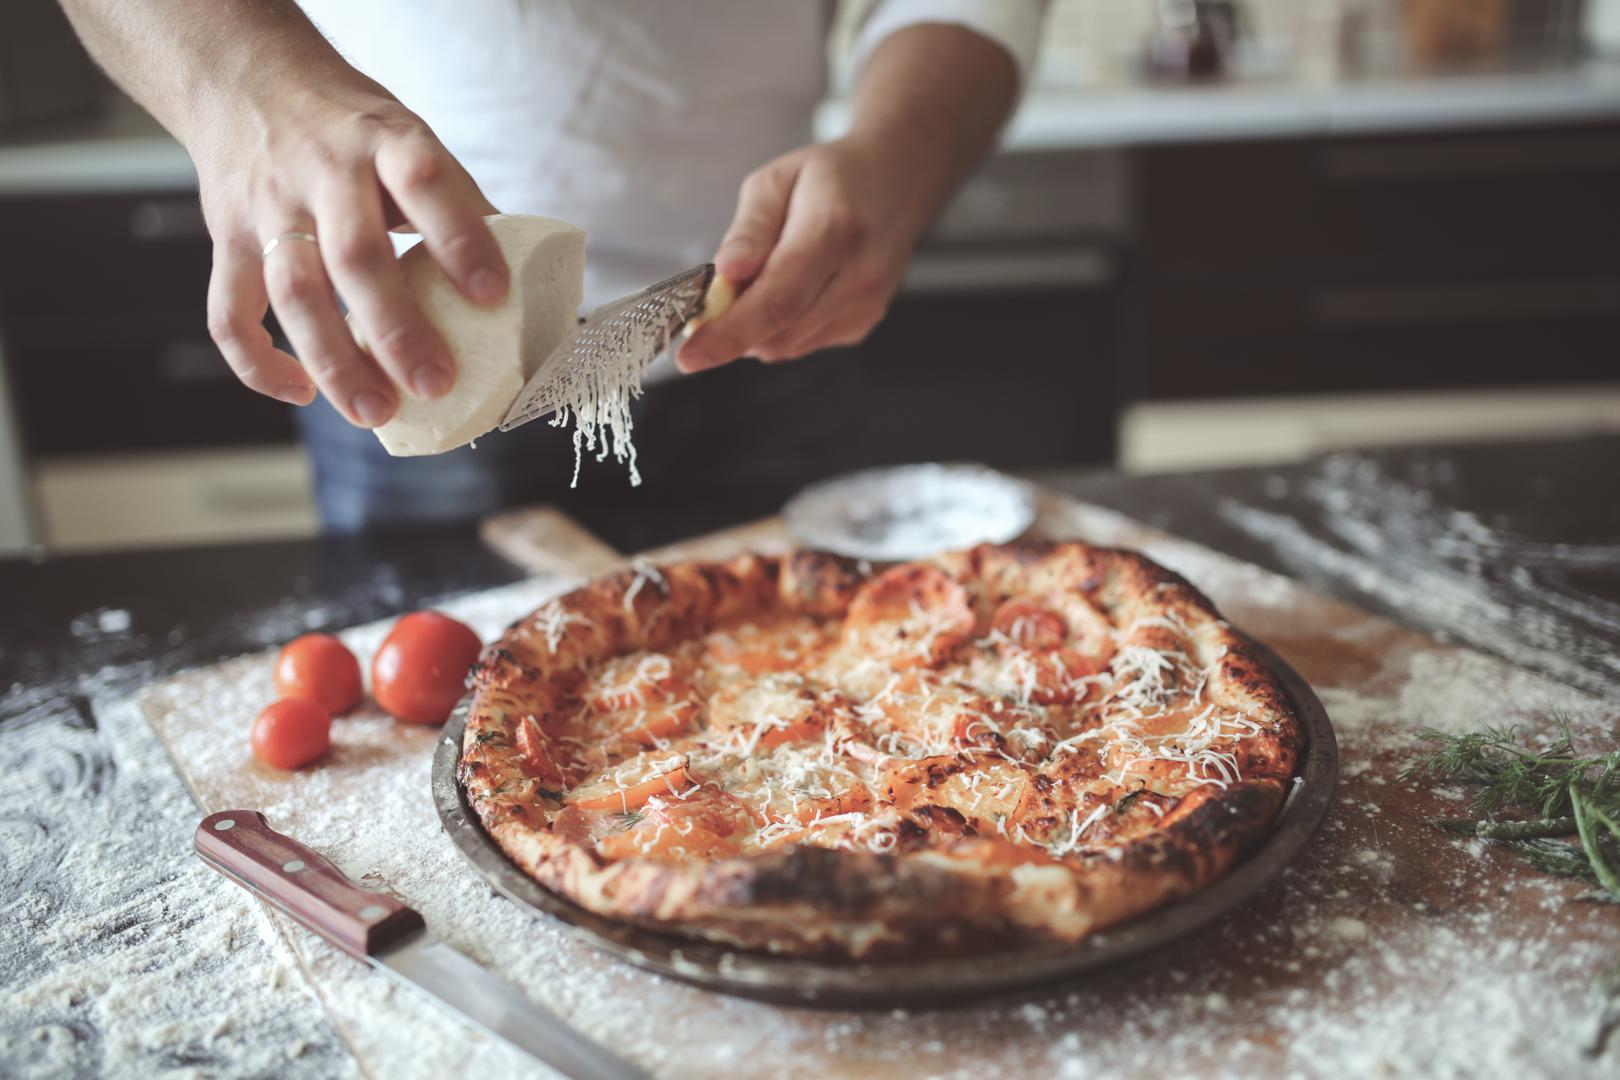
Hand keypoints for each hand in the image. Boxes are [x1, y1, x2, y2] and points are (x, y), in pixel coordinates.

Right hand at [196, 79, 507, 426]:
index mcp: (383, 142)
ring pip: (293, 292)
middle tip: (437, 383)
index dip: (460, 240)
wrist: (247, 78)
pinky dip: (258, 362)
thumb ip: (458, 203)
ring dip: (334, 360)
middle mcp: (322, 172)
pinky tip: (302, 393)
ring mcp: (268, 207)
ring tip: (375, 411)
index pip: (425, 182)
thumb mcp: (409, 138)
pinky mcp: (226, 239)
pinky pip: (229, 311)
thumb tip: (528, 276)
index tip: (494, 296)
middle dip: (397, 329)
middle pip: (355, 256)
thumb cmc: (351, 129)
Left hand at [676, 134, 934, 371]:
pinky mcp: (862, 324)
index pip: (776, 300)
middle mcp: (859, 277)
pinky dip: (778, 327)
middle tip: (710, 302)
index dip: (728, 334)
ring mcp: (866, 307)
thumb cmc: (831, 178)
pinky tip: (786, 289)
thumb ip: (749, 230)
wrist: (896, 182)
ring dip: (754, 326)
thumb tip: (726, 273)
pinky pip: (801, 343)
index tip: (689, 355)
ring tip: (758, 280)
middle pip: (778, 331)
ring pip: (786, 344)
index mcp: (834, 232)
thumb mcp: (776, 181)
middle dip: (731, 329)